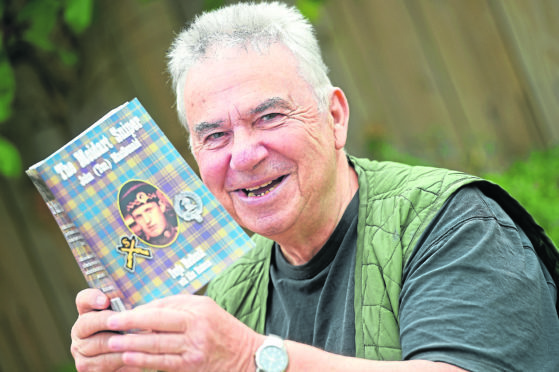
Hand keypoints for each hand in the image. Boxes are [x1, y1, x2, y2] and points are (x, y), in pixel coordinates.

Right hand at [70, 288, 141, 371]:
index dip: (92, 298)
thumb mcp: (130, 319)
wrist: (128, 359)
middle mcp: (79, 330)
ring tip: (138, 337)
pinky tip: (136, 354)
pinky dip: (122, 357)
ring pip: (98, 343)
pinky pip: (104, 362)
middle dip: (108, 321)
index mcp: (88, 312)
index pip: (84, 299)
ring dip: (120, 341)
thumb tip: (137, 307)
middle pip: (87, 322)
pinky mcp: (85, 367)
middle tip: (126, 321)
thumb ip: (127, 310)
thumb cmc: (131, 333)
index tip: (105, 301)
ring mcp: (79, 350)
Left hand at [104, 294, 262, 371]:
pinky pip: (163, 363)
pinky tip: (129, 358)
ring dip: (132, 345)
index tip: (120, 313)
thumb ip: (178, 307)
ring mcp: (194, 349)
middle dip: (130, 325)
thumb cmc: (223, 328)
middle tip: (110, 325)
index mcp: (198, 310)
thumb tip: (145, 310)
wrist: (247, 355)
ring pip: (157, 346)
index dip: (138, 312)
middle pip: (157, 325)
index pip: (162, 309)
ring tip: (113, 342)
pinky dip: (144, 361)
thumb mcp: (206, 308)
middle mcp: (197, 328)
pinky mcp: (192, 366)